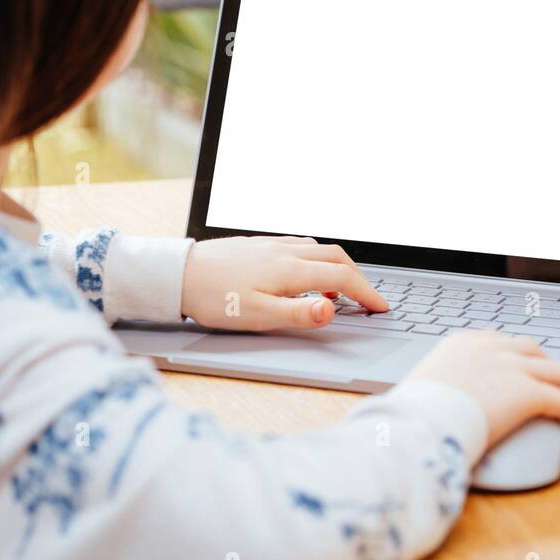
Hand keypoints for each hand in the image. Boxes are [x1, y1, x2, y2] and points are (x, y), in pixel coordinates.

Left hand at [181, 236, 387, 330]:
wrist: (178, 274)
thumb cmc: (214, 299)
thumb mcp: (257, 315)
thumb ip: (299, 313)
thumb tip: (332, 308)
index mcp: (289, 269)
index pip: (342, 277)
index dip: (366, 293)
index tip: (381, 307)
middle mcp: (284, 251)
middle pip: (336, 256)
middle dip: (358, 276)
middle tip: (367, 298)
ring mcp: (272, 244)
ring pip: (318, 248)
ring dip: (337, 266)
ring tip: (337, 290)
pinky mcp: (258, 244)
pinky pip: (299, 245)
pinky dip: (315, 259)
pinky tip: (304, 274)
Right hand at [404, 331, 559, 444]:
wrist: (419, 423)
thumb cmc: (411, 415)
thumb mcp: (419, 388)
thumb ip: (434, 387)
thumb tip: (429, 405)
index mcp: (462, 344)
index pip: (498, 340)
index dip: (516, 354)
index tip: (523, 364)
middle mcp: (491, 348)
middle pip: (532, 350)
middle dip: (548, 366)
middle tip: (559, 383)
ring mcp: (512, 367)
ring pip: (558, 372)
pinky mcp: (529, 392)